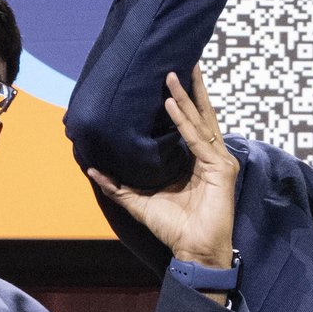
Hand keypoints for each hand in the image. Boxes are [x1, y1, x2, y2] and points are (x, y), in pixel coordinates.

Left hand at [86, 69, 237, 290]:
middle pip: (201, 114)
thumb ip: (118, 185)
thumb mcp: (139, 202)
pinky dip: (184, 121)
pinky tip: (170, 104)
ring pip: (199, 121)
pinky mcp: (220, 169)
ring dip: (185, 96)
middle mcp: (210, 156)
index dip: (184, 100)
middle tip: (182, 60)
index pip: (191, 123)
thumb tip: (91, 168)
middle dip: (191, 87)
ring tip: (173, 73)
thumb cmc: (174, 228)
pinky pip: (198, 140)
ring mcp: (218, 161)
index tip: (172, 77)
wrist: (193, 250)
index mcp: (195, 161)